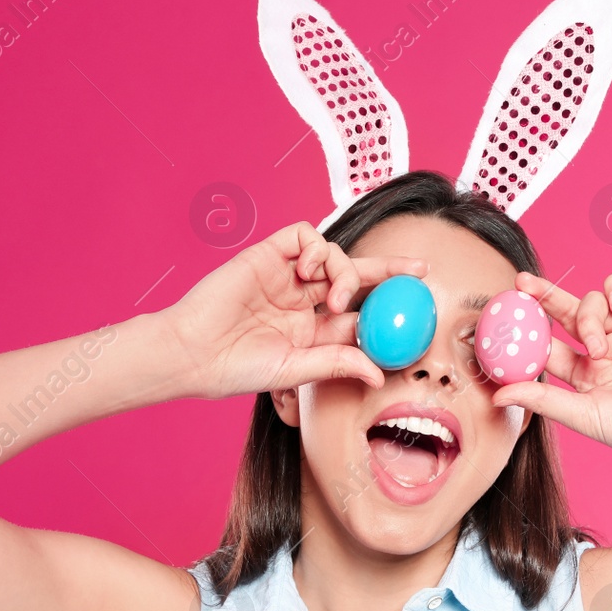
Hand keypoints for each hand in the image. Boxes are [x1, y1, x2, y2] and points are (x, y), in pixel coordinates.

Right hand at [165, 221, 426, 399]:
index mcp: (314, 331)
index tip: (418, 311)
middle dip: (388, 271)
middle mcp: (304, 301)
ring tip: (334, 298)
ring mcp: (287, 276)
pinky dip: (318, 248)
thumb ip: (337, 364)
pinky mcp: (268, 256)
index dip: (387, 309)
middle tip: (419, 270)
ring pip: (334, 255)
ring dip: (344, 271)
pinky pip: (305, 236)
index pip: (359, 313)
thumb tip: (379, 374)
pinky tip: (311, 271)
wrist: (191, 353)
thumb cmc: (235, 368)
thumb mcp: (295, 369)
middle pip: (356, 277)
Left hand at [490, 270, 611, 468]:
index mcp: (586, 374)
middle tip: (522, 283)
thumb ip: (541, 399)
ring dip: (588, 316)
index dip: (529, 332)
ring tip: (598, 346)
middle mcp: (606, 349)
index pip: (550, 346)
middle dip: (543, 297)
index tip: (507, 320)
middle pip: (567, 314)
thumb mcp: (582, 414)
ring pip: (594, 301)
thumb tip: (497, 396)